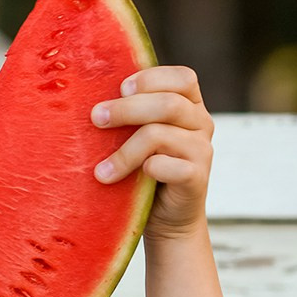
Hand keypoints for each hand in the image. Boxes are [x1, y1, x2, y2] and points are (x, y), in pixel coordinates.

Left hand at [90, 64, 214, 241]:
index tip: (121, 88)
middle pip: (169, 104)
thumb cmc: (144, 170)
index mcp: (190, 105)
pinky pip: (171, 168)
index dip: (152, 79)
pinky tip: (127, 183)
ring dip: (125, 151)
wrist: (166, 217)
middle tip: (96, 118)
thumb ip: (131, 114)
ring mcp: (202, 151)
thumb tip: (94, 101)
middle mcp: (201, 123)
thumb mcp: (137, 135)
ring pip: (161, 135)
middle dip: (127, 109)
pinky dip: (146, 170)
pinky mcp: (197, 178)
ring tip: (101, 171)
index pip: (183, 78)